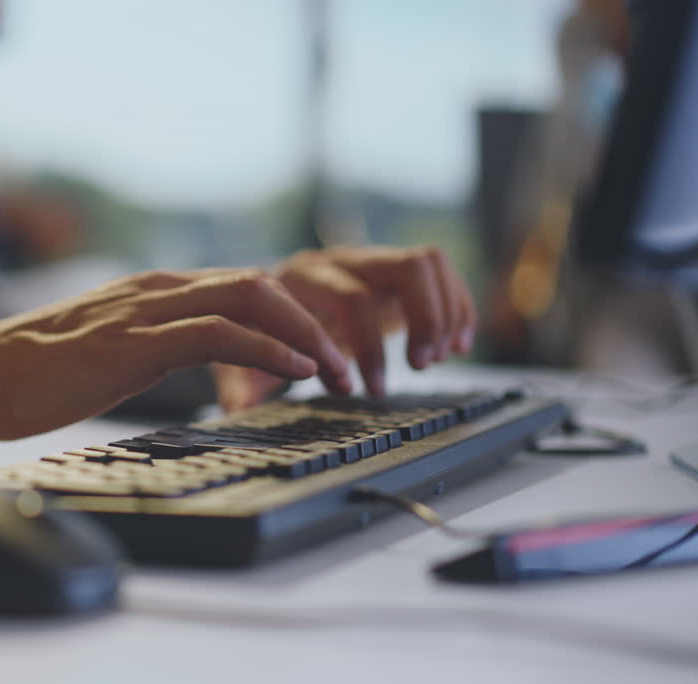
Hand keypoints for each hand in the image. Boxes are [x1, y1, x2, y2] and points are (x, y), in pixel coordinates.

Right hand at [0, 269, 352, 446]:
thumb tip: (199, 368)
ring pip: (248, 300)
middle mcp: (156, 290)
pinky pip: (217, 334)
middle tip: (346, 365)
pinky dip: (267, 349)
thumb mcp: (113, 352)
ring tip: (336, 372)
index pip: (242, 290)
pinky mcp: (133, 341)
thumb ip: (157, 347)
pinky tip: (294, 371)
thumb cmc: (36, 373)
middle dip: (314, 322)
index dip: (293, 319)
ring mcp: (145, 310)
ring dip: (304, 336)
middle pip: (259, 285)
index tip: (322, 355)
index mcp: (154, 293)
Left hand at [215, 245, 476, 410]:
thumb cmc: (256, 329)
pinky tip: (458, 344)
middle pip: (404, 268)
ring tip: (435, 357)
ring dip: (443, 312)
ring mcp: (368, 260)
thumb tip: (239, 408)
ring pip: (427, 263)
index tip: (368, 389)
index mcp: (302, 277)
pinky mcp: (391, 271)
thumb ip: (244, 379)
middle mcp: (340, 261)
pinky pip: (439, 271)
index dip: (368, 347)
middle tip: (418, 366)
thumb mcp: (245, 353)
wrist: (260, 295)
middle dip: (421, 321)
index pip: (352, 300)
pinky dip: (457, 306)